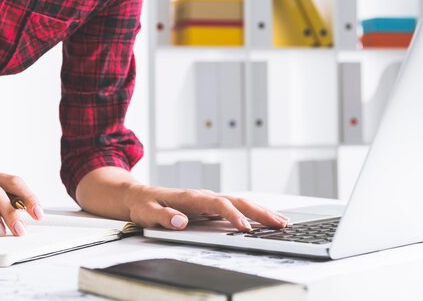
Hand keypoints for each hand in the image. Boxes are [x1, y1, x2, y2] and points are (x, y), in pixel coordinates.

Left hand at [123, 185, 289, 231]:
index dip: (233, 215)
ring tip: (282, 222)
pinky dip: (253, 213)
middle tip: (279, 223)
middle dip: (260, 212)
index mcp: (191, 197)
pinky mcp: (211, 207)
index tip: (245, 228)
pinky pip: (236, 208)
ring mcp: (209, 200)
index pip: (218, 204)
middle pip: (237, 201)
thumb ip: (163, 217)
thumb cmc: (145, 203)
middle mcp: (204, 196)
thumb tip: (181, 221)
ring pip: (241, 203)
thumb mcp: (148, 212)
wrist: (140, 196)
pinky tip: (265, 221)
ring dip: (262, 211)